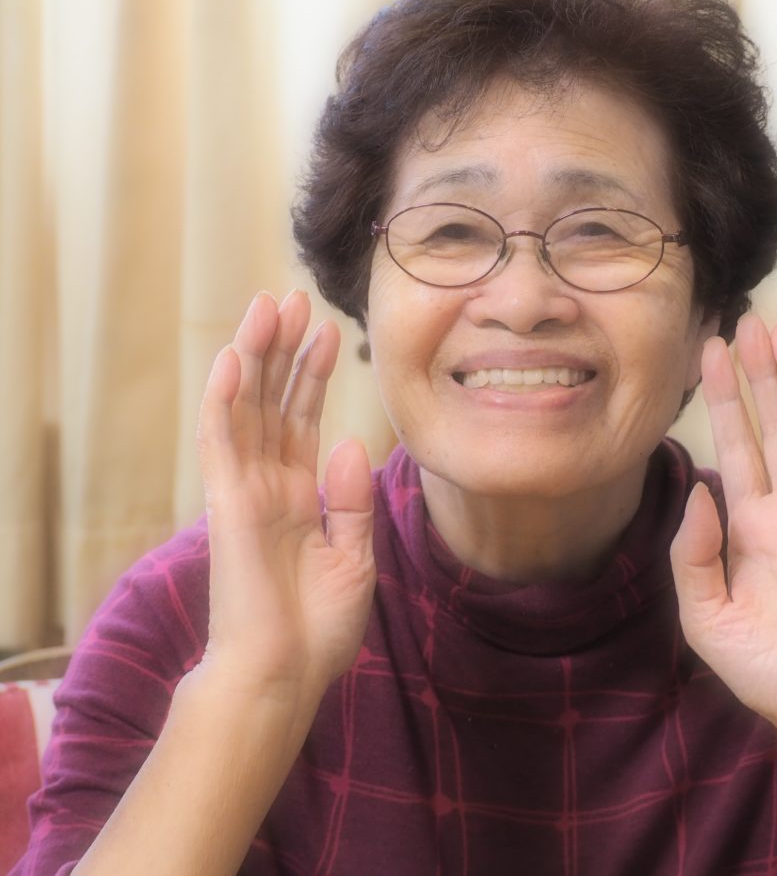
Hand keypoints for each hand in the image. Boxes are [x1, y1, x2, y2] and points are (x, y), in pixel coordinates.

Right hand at [195, 290, 375, 703]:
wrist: (287, 676)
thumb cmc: (318, 628)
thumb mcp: (355, 557)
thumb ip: (352, 500)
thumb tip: (349, 440)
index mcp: (299, 496)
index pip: (303, 420)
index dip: (313, 375)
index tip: (328, 332)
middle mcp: (269, 485)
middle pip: (273, 402)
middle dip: (283, 351)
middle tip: (293, 299)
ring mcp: (245, 492)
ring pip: (246, 408)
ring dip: (255, 357)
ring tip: (268, 306)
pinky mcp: (227, 505)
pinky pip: (222, 442)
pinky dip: (225, 399)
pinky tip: (235, 357)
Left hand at [671, 314, 776, 751]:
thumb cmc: (763, 665)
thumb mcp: (704, 614)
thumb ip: (692, 554)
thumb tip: (699, 493)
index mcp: (747, 522)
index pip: (734, 446)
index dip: (723, 400)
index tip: (710, 352)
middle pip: (772, 425)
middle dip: (759, 376)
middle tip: (747, 323)